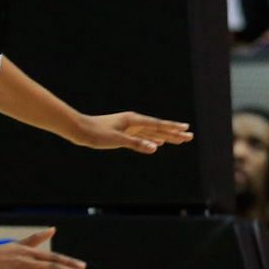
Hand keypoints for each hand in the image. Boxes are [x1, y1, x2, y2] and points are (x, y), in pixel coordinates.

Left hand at [74, 113, 192, 153]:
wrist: (79, 130)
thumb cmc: (96, 133)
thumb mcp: (117, 140)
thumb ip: (137, 144)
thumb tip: (155, 147)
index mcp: (134, 120)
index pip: (158, 125)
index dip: (173, 128)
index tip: (187, 129)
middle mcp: (133, 122)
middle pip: (158, 128)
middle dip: (174, 133)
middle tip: (189, 136)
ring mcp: (129, 127)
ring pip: (152, 132)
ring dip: (166, 136)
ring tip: (178, 140)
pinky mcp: (124, 133)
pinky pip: (144, 136)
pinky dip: (153, 139)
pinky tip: (158, 142)